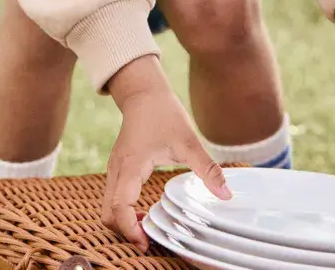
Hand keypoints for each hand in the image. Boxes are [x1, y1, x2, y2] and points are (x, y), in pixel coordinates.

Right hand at [102, 56, 230, 250]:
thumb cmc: (164, 113)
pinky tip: (143, 212)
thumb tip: (226, 195)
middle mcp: (117, 169)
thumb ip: (207, 169)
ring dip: (123, 221)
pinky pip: (112, 196)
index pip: (120, 206)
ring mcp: (114, 168)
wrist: (144, 93)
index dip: (129, 229)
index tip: (146, 241)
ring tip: (148, 227)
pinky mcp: (116, 167)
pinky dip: (123, 211)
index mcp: (132, 165)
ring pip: (107, 206)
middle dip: (124, 231)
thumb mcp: (189, 141)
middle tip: (149, 239)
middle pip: (107, 212)